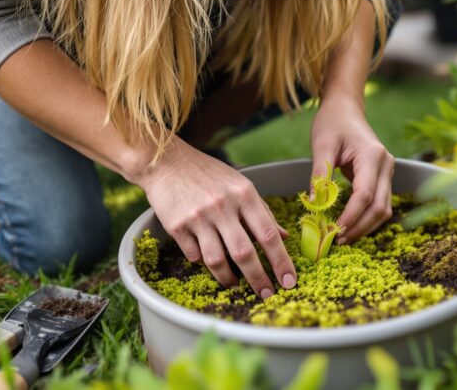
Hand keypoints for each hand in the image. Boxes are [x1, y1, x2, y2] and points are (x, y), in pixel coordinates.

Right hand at [136, 139, 295, 297]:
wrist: (167, 162)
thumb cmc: (210, 175)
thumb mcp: (242, 186)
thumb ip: (262, 212)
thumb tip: (284, 237)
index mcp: (244, 195)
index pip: (268, 235)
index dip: (281, 262)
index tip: (289, 282)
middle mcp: (222, 206)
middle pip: (244, 253)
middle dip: (258, 279)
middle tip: (267, 294)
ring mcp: (198, 217)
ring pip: (217, 260)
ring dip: (228, 278)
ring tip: (235, 284)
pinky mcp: (176, 226)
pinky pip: (194, 255)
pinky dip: (202, 261)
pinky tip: (207, 258)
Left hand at [310, 96, 393, 244]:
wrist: (345, 107)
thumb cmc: (332, 122)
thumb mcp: (322, 146)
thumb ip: (320, 176)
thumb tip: (314, 206)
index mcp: (373, 156)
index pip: (364, 195)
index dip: (351, 217)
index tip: (333, 232)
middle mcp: (386, 165)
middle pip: (379, 207)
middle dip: (359, 227)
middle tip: (336, 241)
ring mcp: (388, 172)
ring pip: (384, 209)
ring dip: (365, 227)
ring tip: (342, 237)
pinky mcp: (383, 177)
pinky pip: (380, 204)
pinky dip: (367, 218)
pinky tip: (350, 226)